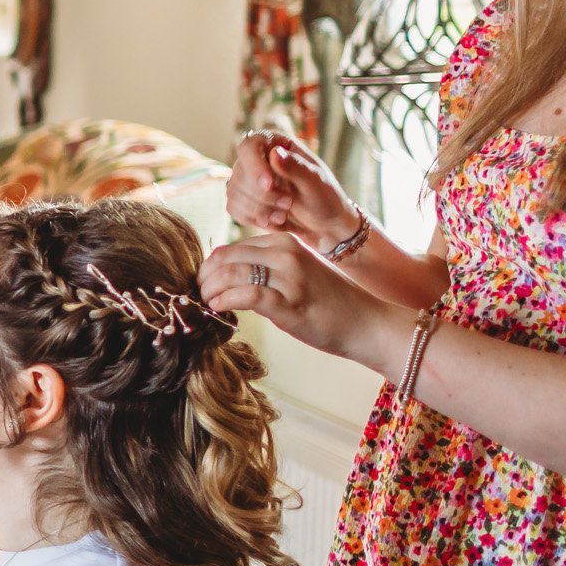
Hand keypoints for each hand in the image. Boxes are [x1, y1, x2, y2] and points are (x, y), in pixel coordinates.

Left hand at [202, 232, 403, 366]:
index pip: (230, 248)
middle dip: (204, 278)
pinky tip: (219, 309)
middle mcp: (286, 254)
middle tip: (198, 296)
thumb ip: (266, 267)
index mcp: (284, 243)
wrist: (366, 323)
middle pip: (225, 258)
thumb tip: (224, 274)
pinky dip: (225, 301)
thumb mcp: (296, 272)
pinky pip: (246, 295)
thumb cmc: (328, 302)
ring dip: (210, 291)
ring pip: (230, 274)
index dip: (210, 267)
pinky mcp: (290, 302)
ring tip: (206, 304)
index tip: (203, 284)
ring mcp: (289, 277)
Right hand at [228, 130, 355, 248]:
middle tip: (289, 204)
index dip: (254, 165)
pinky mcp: (242, 199)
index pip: (250, 145)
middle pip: (240, 173)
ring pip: (234, 193)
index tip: (269, 185)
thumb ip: (296, 168)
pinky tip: (273, 220)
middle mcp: (257, 159)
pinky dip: (253, 218)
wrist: (324, 225)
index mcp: (277, 144)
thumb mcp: (316, 183)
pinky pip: (233, 208)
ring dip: (259, 209)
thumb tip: (275, 152)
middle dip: (263, 196)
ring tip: (284, 214)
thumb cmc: (325, 199)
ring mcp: (247, 179)